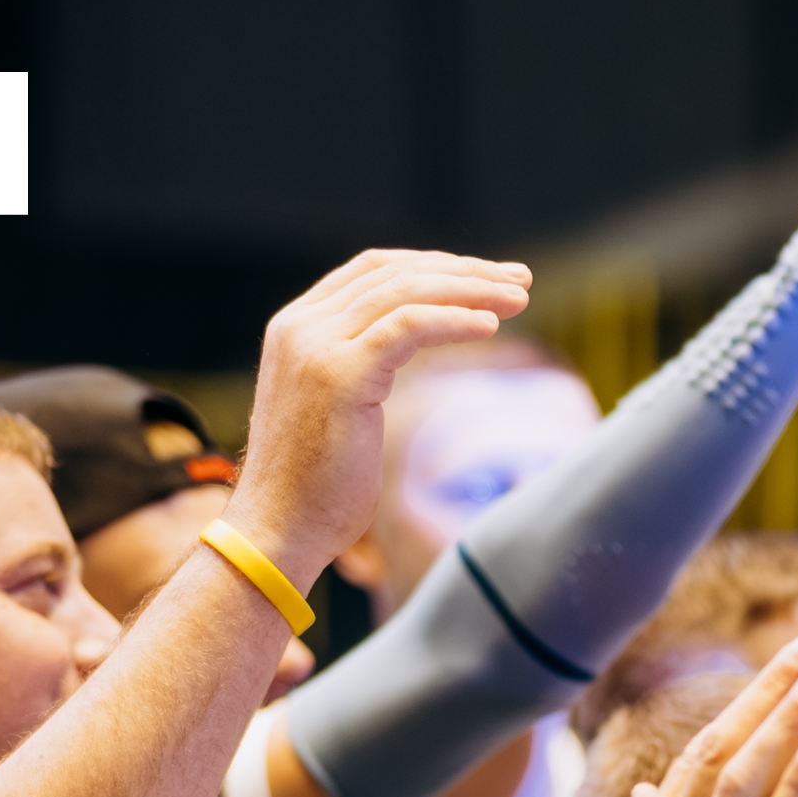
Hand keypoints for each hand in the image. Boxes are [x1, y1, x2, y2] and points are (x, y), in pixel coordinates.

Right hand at [220, 246, 534, 589]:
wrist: (276, 529)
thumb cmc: (314, 487)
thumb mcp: (338, 407)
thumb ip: (363, 365)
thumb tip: (407, 350)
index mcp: (298, 326)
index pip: (374, 271)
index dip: (436, 267)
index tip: (489, 277)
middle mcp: (301, 326)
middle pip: (394, 272)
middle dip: (464, 270)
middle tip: (521, 279)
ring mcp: (316, 346)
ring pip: (404, 293)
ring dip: (470, 290)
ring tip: (520, 298)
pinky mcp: (339, 375)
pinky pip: (407, 328)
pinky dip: (453, 320)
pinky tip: (490, 326)